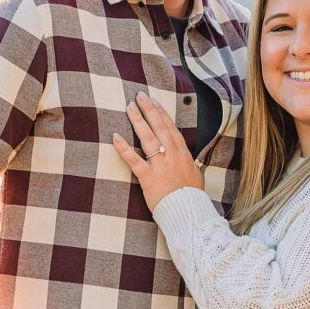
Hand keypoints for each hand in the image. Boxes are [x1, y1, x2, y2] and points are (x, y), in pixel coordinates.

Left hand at [113, 91, 204, 210]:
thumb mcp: (194, 174)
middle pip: (159, 127)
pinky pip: (134, 160)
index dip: (161, 113)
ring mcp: (160, 165)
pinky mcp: (148, 177)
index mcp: (183, 154)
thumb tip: (182, 156)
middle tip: (139, 95)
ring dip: (137, 121)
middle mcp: (172, 155)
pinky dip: (124, 148)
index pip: (170, 128)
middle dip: (148, 110)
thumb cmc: (191, 196)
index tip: (154, 101)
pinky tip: (115, 136)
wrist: (188, 212)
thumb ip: (186, 163)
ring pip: (147, 138)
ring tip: (129, 107)